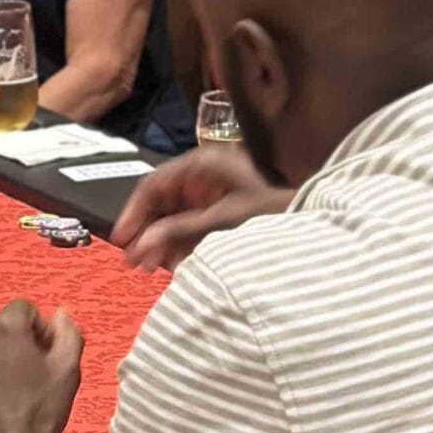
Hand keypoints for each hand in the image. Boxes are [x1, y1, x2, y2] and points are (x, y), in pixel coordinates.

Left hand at [0, 301, 82, 432]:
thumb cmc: (35, 416)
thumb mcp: (68, 370)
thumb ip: (68, 332)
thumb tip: (61, 316)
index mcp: (5, 326)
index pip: (25, 310)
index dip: (40, 331)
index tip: (45, 354)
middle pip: (1, 329)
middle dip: (16, 346)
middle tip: (30, 377)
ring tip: (10, 395)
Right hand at [110, 145, 289, 274]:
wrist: (310, 232)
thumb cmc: (271, 214)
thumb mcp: (223, 222)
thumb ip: (178, 232)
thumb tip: (138, 247)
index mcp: (203, 164)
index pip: (155, 184)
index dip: (134, 212)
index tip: (121, 239)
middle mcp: (202, 177)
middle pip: (161, 203)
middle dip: (147, 233)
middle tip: (134, 262)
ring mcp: (209, 195)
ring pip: (171, 219)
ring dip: (159, 243)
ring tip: (150, 268)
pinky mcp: (216, 214)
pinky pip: (186, 229)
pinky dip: (176, 247)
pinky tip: (169, 265)